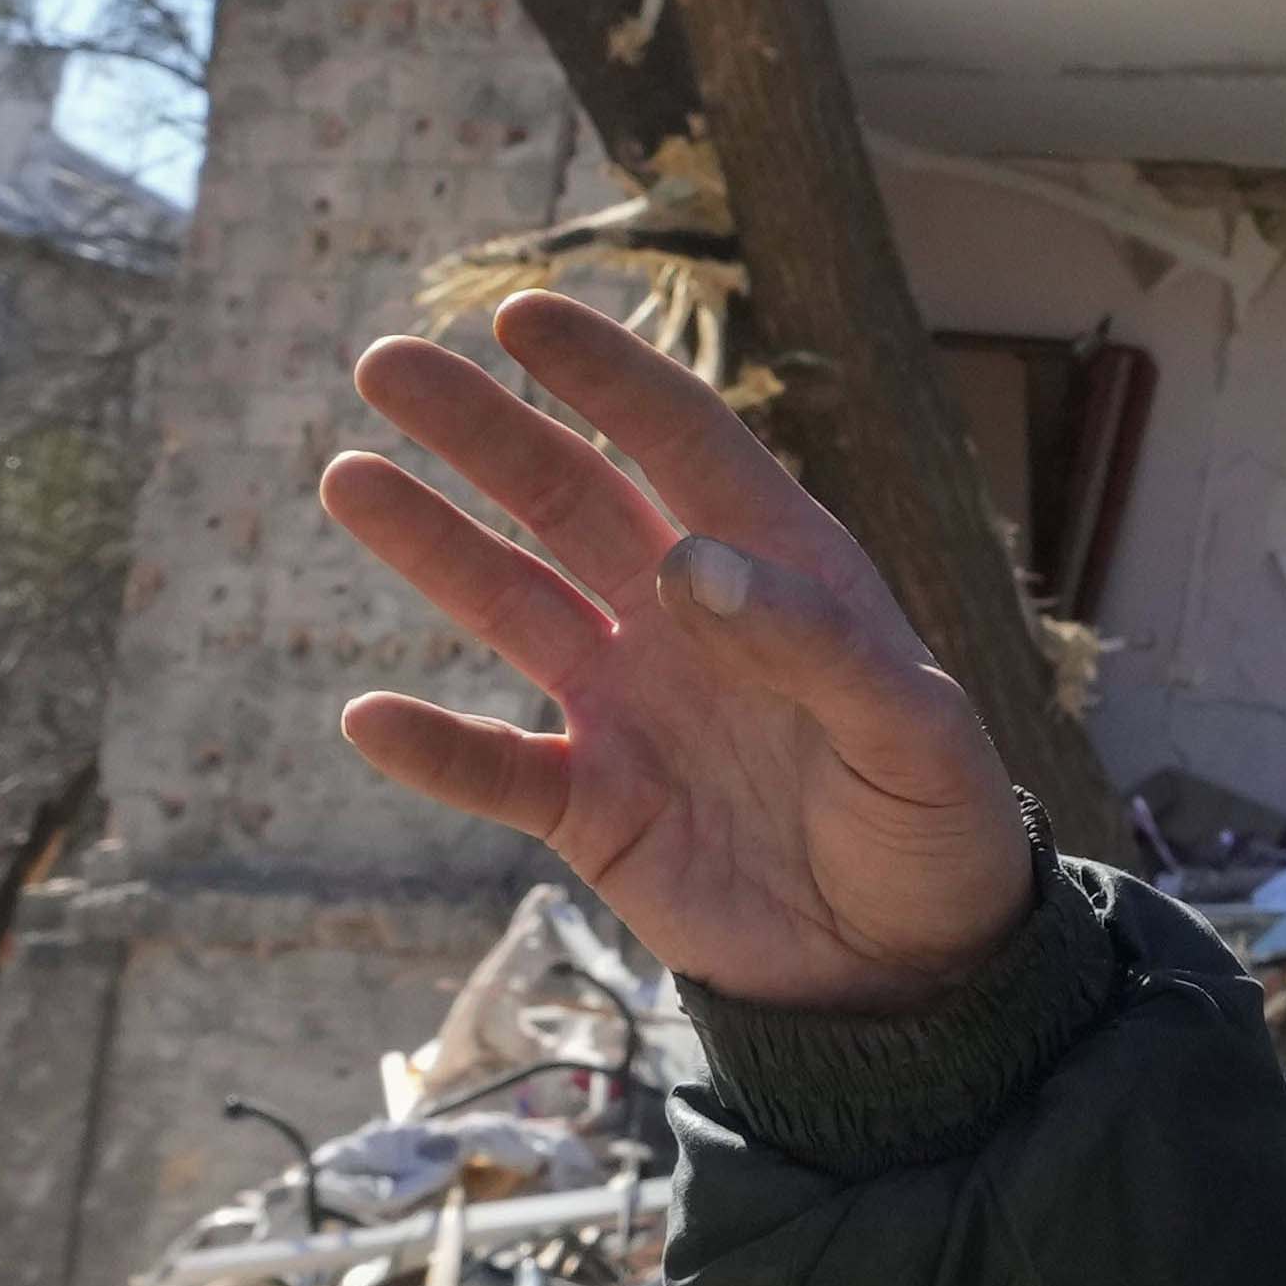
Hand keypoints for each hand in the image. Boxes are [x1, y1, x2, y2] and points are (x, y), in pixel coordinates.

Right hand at [312, 290, 1037, 1012]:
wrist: (911, 972)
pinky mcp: (595, 809)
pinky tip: (365, 718)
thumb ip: (813, 642)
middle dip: (482, 430)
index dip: (605, 375)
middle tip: (386, 362)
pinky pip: (497, 769)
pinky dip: (435, 751)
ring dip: (431, 547)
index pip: (681, 444)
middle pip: (568, 500)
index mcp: (781, 573)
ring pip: (512, 605)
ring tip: (347, 476)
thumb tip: (686, 560)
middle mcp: (691, 621)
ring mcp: (635, 709)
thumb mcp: (911, 730)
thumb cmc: (938, 827)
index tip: (521, 313)